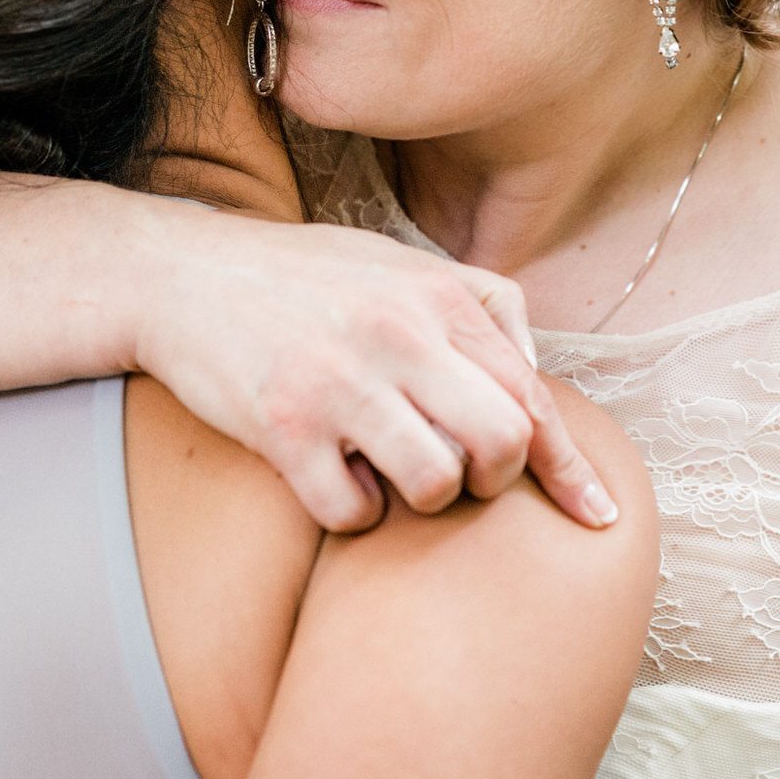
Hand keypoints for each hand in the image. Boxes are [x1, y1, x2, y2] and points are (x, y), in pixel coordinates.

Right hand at [141, 211, 613, 533]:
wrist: (183, 275)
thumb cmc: (303, 277)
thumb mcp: (399, 262)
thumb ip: (479, 306)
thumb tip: (536, 375)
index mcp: (438, 296)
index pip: (531, 395)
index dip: (568, 467)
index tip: (597, 517)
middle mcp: (398, 334)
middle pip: (501, 446)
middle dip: (490, 479)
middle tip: (458, 475)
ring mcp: (339, 382)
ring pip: (434, 485)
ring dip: (420, 498)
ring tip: (388, 470)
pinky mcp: (282, 428)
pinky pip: (352, 512)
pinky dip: (353, 512)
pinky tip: (333, 478)